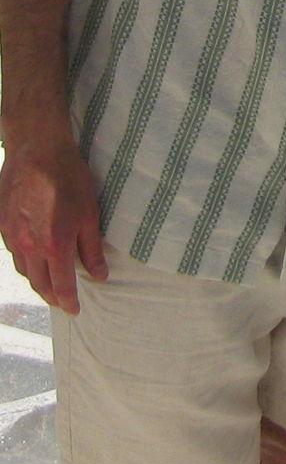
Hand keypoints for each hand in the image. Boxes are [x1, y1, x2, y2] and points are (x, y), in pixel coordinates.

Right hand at [0, 128, 106, 314]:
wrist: (37, 153)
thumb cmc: (69, 179)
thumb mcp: (90, 213)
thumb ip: (91, 247)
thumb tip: (99, 274)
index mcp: (53, 246)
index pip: (61, 285)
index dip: (68, 300)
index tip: (75, 310)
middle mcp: (29, 248)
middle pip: (39, 283)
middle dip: (52, 296)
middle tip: (63, 302)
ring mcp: (12, 238)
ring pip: (24, 271)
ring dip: (37, 281)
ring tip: (49, 285)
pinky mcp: (3, 227)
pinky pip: (14, 254)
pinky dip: (25, 263)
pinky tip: (33, 259)